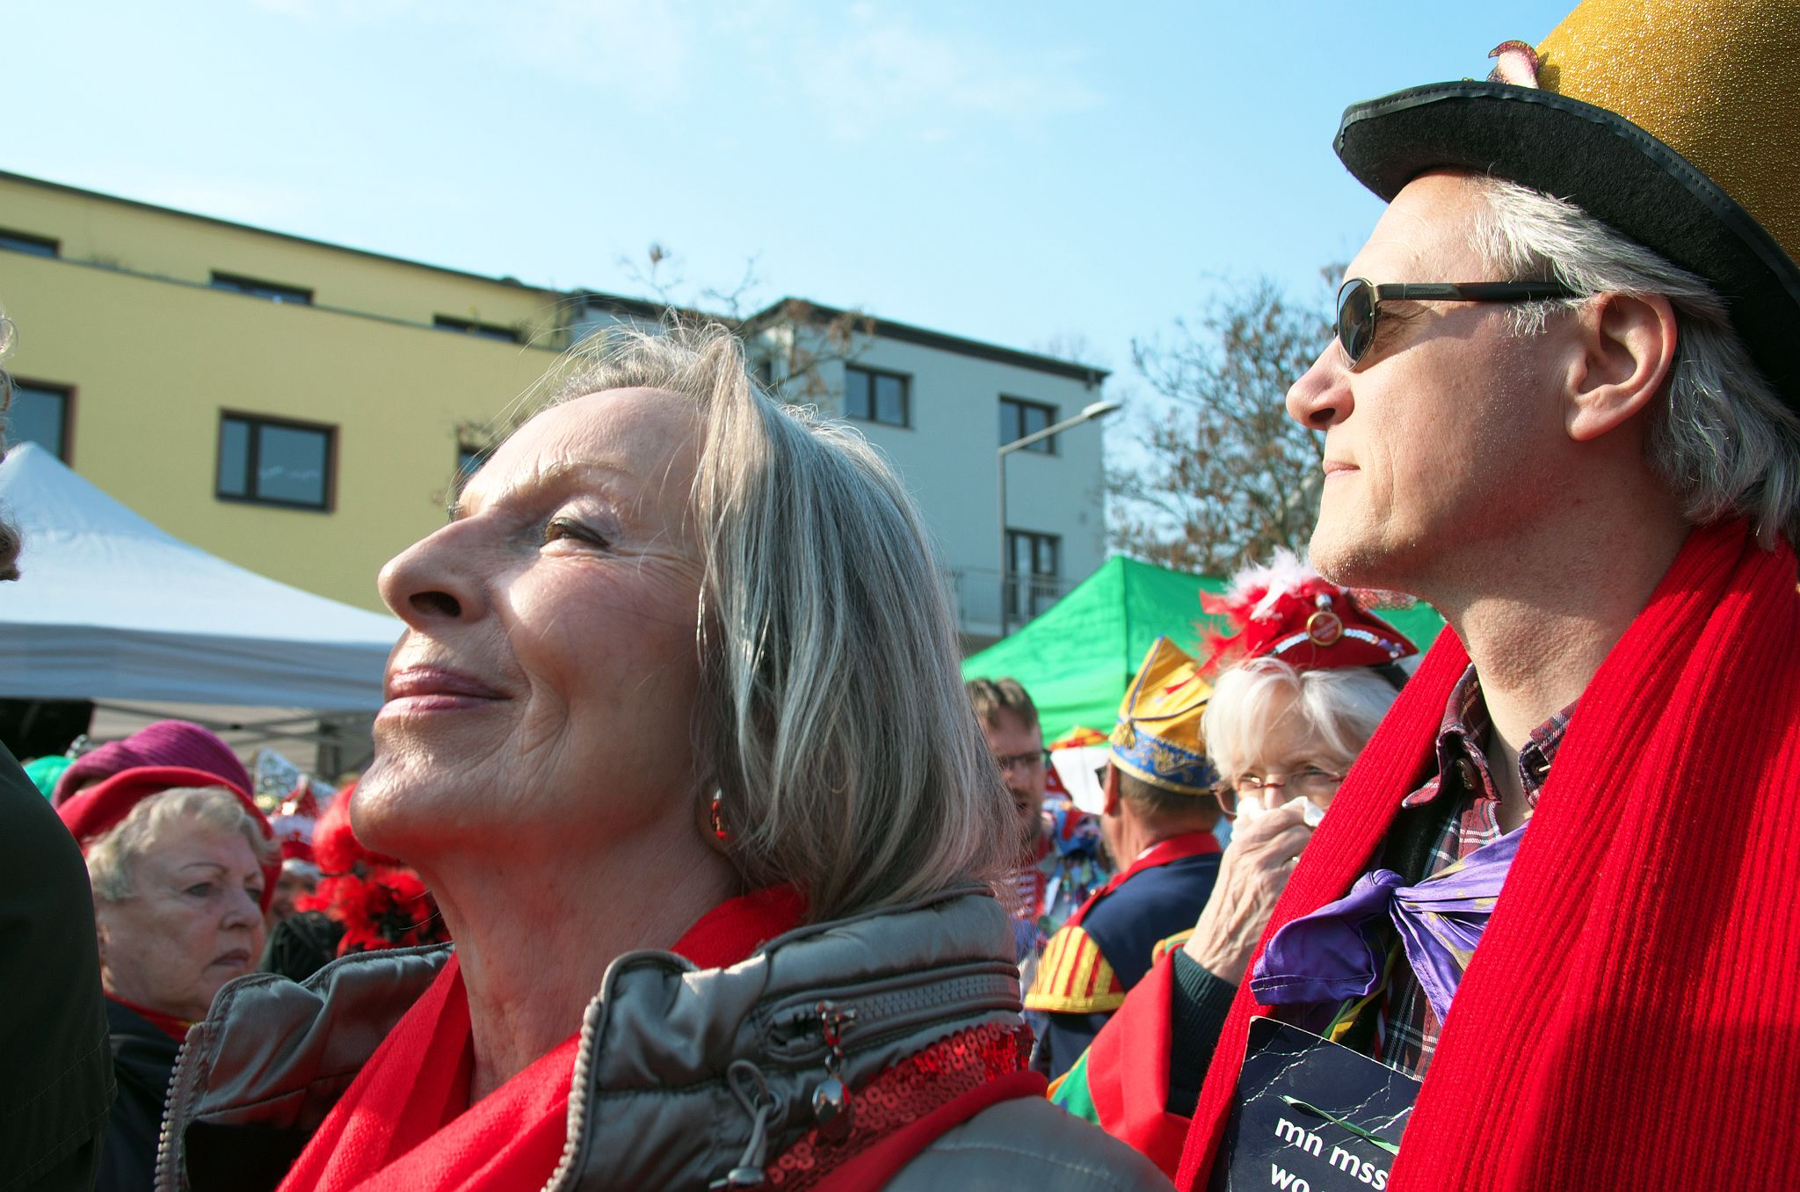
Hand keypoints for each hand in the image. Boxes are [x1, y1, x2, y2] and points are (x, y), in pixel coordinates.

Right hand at [1183, 800, 1311, 984]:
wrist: (1220, 948)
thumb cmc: (1230, 905)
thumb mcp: (1233, 866)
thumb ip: (1255, 837)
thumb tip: (1288, 809)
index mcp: (1241, 846)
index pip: (1281, 816)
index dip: (1299, 818)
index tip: (1306, 824)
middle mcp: (1255, 857)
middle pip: (1300, 832)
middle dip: (1309, 842)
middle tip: (1309, 855)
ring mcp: (1272, 879)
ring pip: (1311, 853)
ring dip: (1315, 862)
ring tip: (1308, 875)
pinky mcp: (1287, 899)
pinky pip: (1315, 878)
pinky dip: (1317, 882)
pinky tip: (1309, 891)